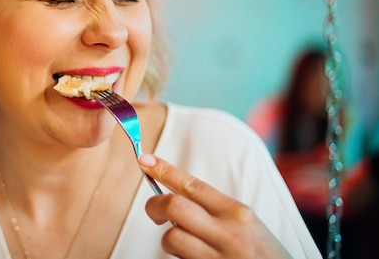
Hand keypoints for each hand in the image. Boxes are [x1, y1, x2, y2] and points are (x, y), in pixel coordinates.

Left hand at [138, 153, 291, 258]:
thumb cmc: (264, 256)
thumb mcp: (247, 226)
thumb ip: (216, 211)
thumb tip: (176, 196)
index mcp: (238, 213)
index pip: (193, 185)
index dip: (165, 170)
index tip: (145, 160)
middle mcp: (229, 234)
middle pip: (174, 207)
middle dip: (154, 206)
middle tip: (154, 211)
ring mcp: (218, 258)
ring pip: (171, 237)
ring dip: (168, 240)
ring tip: (182, 245)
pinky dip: (178, 258)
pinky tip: (192, 258)